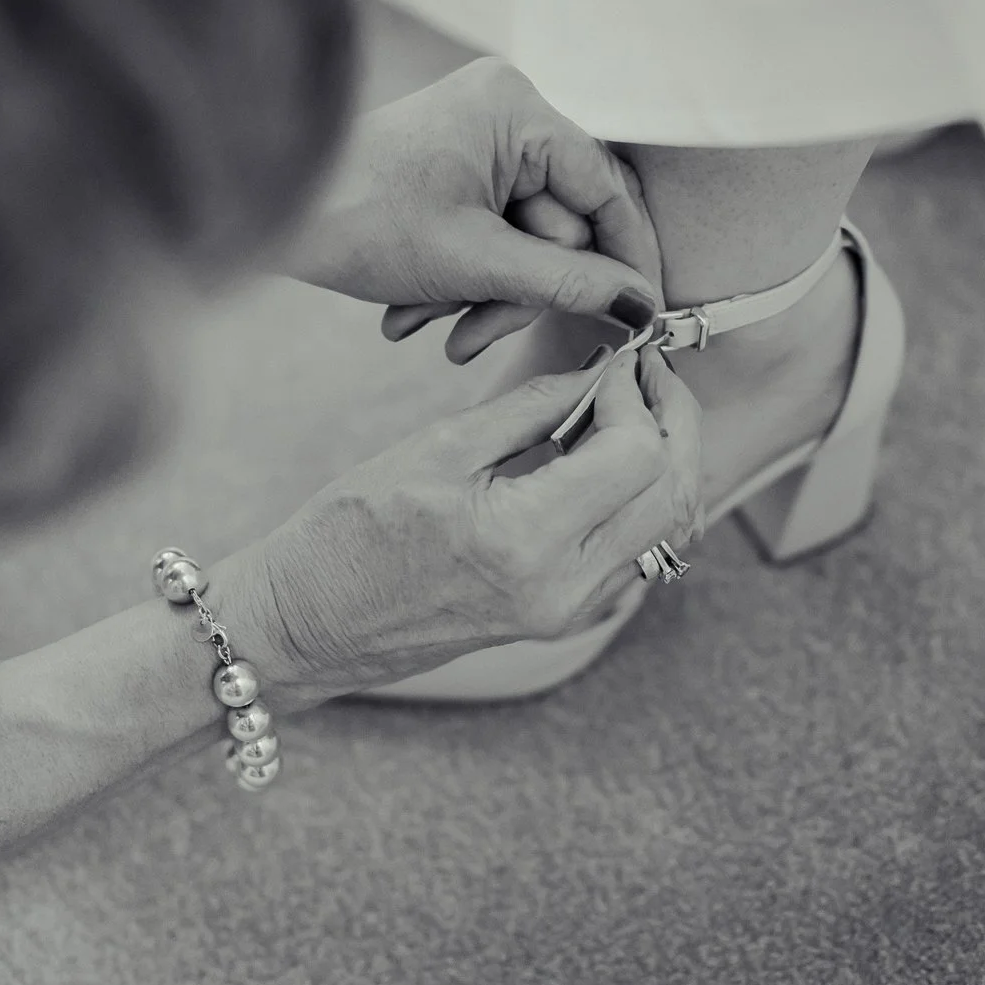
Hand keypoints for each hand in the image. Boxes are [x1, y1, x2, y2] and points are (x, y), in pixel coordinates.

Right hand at [255, 346, 700, 698]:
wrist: (309, 625)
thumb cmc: (350, 534)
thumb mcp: (438, 449)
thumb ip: (530, 407)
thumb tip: (598, 370)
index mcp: (524, 540)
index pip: (636, 455)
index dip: (638, 395)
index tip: (616, 360)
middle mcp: (563, 587)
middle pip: (671, 493)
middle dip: (674, 421)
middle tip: (648, 373)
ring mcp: (570, 611)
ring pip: (667, 527)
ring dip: (668, 459)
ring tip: (636, 405)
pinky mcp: (565, 617)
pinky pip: (638, 552)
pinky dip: (645, 497)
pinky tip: (613, 455)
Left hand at [293, 58, 661, 363]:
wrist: (263, 211)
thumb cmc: (359, 220)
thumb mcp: (476, 263)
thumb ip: (567, 285)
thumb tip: (642, 307)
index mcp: (517, 108)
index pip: (603, 188)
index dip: (624, 257)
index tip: (642, 315)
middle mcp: (504, 111)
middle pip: (558, 225)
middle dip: (514, 291)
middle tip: (471, 338)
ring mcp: (477, 140)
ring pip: (521, 240)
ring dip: (480, 296)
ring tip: (426, 328)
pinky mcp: (452, 169)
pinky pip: (488, 234)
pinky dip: (459, 280)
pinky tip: (412, 313)